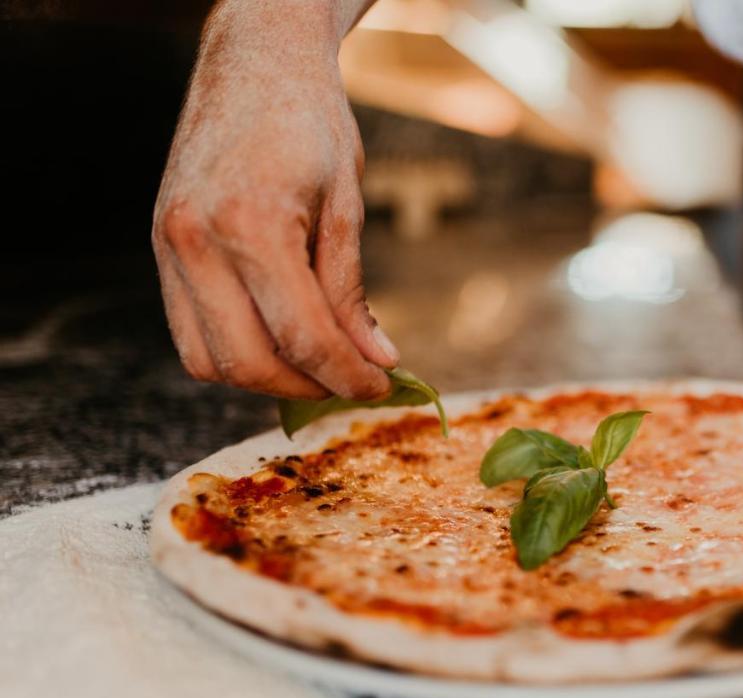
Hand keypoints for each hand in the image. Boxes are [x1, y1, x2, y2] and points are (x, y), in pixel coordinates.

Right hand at [152, 6, 393, 398]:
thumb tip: (375, 361)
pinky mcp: (161, 249)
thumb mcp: (347, 206)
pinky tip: (281, 339)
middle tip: (354, 384)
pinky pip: (191, 333)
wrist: (254, 62)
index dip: (347, 376)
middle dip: (308, 387)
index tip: (381, 389)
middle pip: (248, 362)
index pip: (302, 336)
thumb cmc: (310, 123)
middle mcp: (196, 242)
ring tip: (319, 365)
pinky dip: (236, 351)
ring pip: (208, 361)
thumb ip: (352, 292)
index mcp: (250, 225)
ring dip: (267, 378)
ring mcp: (169, 247)